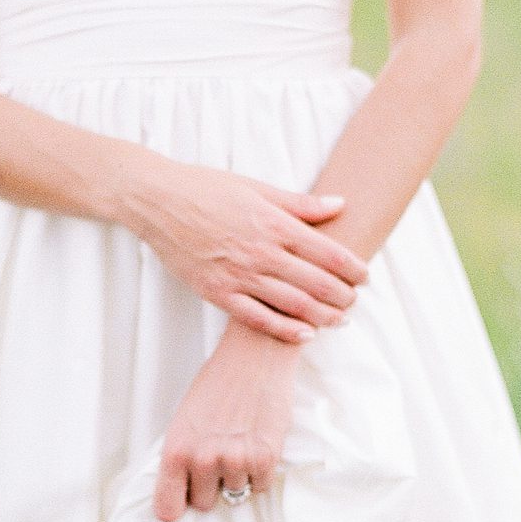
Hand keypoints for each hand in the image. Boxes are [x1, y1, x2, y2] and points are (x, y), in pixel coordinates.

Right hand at [121, 152, 368, 344]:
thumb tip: (339, 204)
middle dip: (342, 296)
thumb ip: (300, 203)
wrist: (156, 200)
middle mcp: (260, 252)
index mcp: (273, 222)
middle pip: (316, 282)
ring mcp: (238, 275)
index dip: (352, 268)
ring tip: (340, 321)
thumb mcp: (256, 186)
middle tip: (355, 302)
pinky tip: (305, 335)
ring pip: (292, 304)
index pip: (327, 252)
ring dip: (322, 316)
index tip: (364, 276)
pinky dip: (285, 329)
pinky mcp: (217, 292)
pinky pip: (257, 318)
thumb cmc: (206, 188)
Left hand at [153, 319, 302, 521]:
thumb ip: (183, 456)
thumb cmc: (218, 383)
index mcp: (176, 451)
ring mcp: (235, 461)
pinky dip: (260, 471)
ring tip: (240, 442)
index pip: (167, 508)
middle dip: (212, 485)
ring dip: (238, 475)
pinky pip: (260, 486)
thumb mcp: (185, 420)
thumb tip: (184, 488)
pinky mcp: (265, 459)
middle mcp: (204, 460)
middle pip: (205, 503)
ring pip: (235, 494)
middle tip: (220, 456)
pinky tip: (257, 442)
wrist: (255, 357)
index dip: (176, 505)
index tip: (183, 501)